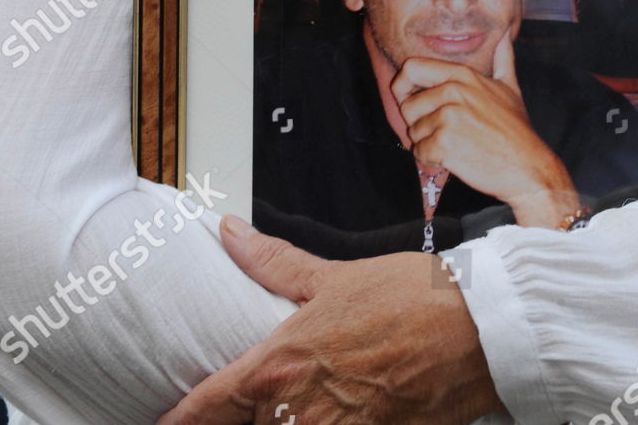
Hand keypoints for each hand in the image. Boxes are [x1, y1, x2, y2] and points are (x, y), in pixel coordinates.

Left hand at [154, 218, 503, 424]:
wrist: (477, 331)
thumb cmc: (411, 298)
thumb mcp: (333, 275)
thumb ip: (272, 262)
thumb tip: (229, 233)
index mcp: (279, 366)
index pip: (204, 410)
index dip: (175, 422)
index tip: (160, 422)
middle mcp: (296, 415)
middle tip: (224, 412)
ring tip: (278, 413)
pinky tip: (320, 418)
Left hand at [392, 29, 579, 225]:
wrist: (527, 167)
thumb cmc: (516, 130)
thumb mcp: (509, 88)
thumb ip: (502, 60)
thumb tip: (505, 36)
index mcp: (463, 75)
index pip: (412, 68)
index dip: (402, 86)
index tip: (410, 101)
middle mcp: (453, 91)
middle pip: (408, 105)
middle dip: (417, 124)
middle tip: (439, 134)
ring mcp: (449, 117)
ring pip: (414, 133)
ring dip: (427, 145)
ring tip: (453, 147)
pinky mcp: (445, 143)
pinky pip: (419, 153)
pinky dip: (430, 161)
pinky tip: (451, 160)